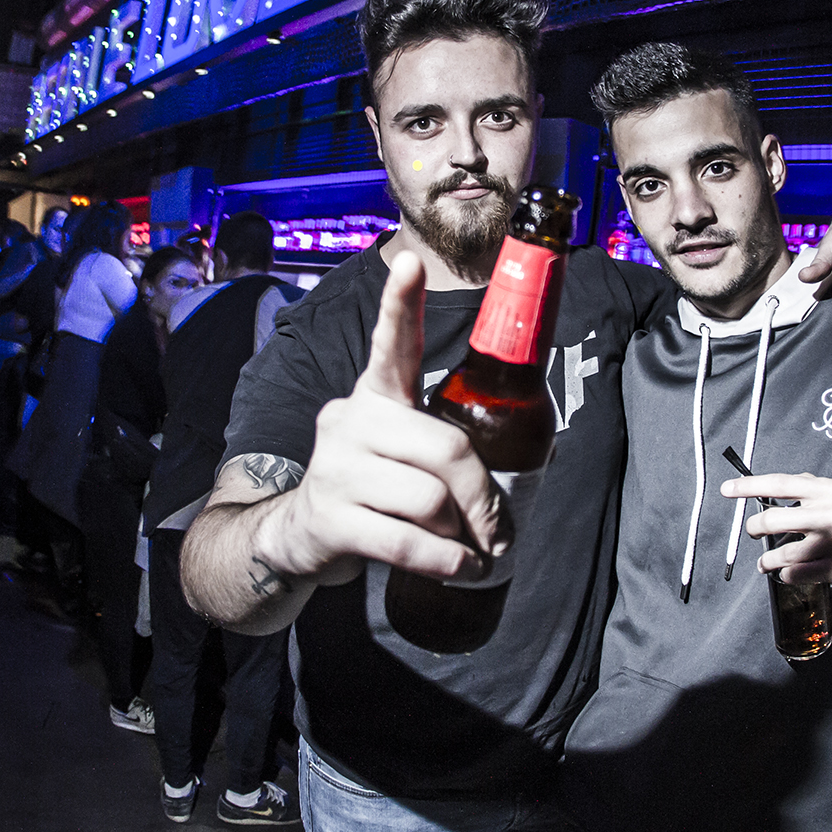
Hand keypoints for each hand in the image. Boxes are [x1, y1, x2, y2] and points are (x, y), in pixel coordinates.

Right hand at [264, 251, 504, 586]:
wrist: (299, 537)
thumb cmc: (373, 488)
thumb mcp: (401, 451)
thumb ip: (445, 441)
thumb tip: (532, 462)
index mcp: (375, 394)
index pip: (389, 343)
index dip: (400, 304)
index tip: (410, 264)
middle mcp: (350, 420)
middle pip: (445, 448)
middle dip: (484, 497)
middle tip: (501, 529)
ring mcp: (335, 468)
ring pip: (430, 499)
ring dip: (463, 535)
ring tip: (469, 549)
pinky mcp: (330, 518)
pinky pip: (407, 541)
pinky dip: (446, 561)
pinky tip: (459, 567)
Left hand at [721, 473, 831, 589]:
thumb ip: (812, 488)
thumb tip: (782, 485)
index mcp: (827, 491)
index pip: (780, 484)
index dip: (749, 487)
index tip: (727, 490)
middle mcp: (828, 514)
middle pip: (774, 519)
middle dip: (755, 528)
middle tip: (754, 532)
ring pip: (783, 553)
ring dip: (768, 560)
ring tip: (767, 562)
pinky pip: (797, 574)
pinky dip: (786, 575)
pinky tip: (788, 573)